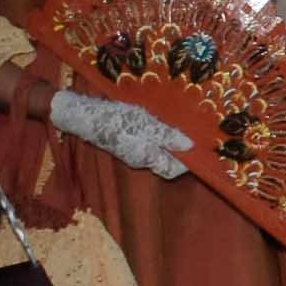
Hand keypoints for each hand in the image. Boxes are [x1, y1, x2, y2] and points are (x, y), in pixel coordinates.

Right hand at [47, 88, 194, 179]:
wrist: (84, 115)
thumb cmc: (115, 119)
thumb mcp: (144, 123)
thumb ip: (166, 135)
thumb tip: (189, 145)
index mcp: (146, 157)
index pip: (173, 169)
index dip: (188, 161)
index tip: (201, 148)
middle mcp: (141, 160)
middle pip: (166, 162)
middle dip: (180, 151)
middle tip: (194, 134)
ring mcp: (132, 153)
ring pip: (157, 153)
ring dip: (169, 143)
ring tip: (181, 126)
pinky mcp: (126, 145)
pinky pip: (147, 145)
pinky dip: (157, 138)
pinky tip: (161, 123)